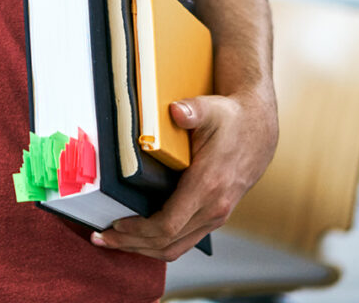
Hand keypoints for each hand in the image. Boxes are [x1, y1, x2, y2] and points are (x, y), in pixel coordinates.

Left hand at [92, 90, 277, 260]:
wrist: (258, 131)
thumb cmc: (230, 121)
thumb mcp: (210, 109)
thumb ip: (192, 111)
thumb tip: (176, 111)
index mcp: (208, 186)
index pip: (168, 224)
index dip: (138, 230)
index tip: (113, 226)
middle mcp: (214, 208)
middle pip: (167, 243)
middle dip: (131, 244)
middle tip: (100, 238)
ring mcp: (216, 216)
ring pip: (176, 248)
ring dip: (143, 249)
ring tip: (114, 242)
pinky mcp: (214, 217)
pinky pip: (184, 241)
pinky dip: (159, 244)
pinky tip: (139, 238)